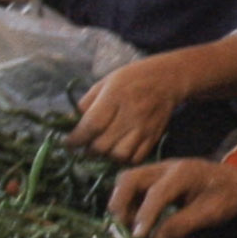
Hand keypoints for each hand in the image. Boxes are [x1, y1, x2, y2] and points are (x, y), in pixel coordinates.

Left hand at [71, 57, 192, 164]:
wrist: (168, 79)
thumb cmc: (132, 78)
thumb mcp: (105, 82)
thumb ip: (86, 103)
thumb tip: (69, 123)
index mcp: (115, 96)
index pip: (92, 125)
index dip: (76, 139)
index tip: (68, 143)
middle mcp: (131, 114)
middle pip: (103, 145)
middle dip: (89, 149)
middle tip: (85, 145)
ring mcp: (144, 128)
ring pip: (119, 156)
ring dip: (106, 156)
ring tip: (103, 148)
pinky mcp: (154, 137)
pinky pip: (136, 158)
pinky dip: (124, 159)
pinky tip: (119, 150)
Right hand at [110, 158, 236, 237]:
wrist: (233, 179)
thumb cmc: (226, 195)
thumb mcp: (212, 213)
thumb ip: (183, 223)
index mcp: (183, 174)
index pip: (156, 193)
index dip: (145, 215)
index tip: (139, 237)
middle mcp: (165, 167)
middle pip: (130, 177)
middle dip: (120, 203)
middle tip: (125, 228)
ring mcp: (157, 171)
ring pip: (126, 180)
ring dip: (121, 203)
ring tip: (129, 226)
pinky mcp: (154, 178)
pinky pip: (132, 186)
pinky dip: (127, 202)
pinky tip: (134, 220)